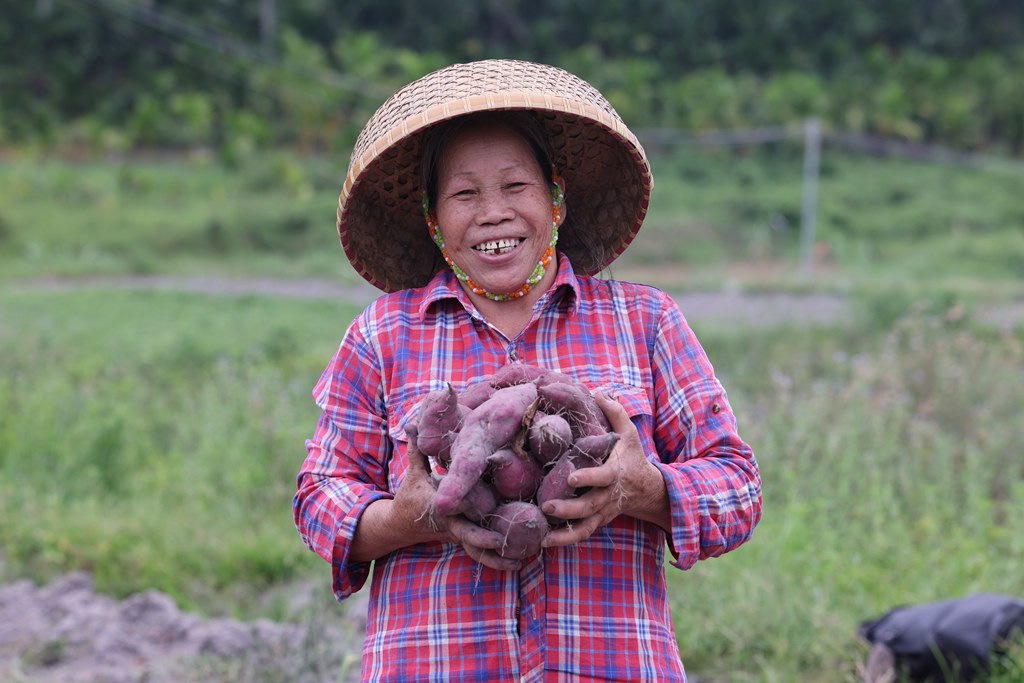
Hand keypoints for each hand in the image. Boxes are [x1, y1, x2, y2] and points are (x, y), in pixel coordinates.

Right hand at [398, 426, 519, 570]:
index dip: (469, 503)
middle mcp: (450, 522)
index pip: (455, 503)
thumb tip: (413, 422)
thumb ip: (418, 448)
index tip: (484, 503)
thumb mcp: (413, 471)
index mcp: (438, 505)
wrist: (401, 525)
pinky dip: (498, 562)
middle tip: (503, 540)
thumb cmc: (410, 494)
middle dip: (483, 537)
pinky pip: (481, 555)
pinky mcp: (465, 541)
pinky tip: (519, 564)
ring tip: (521, 559)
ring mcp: (458, 534)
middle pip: (467, 532)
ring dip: (497, 557)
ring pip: (476, 549)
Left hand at [541, 392, 668, 547]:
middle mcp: (607, 496)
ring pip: (583, 527)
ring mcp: (602, 512)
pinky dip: (564, 541)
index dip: (588, 477)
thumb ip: (615, 412)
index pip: (602, 477)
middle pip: (588, 507)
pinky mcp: (596, 522)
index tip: (571, 477)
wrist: (647, 490)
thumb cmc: (631, 456)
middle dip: (568, 509)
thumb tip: (598, 390)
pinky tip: (542, 542)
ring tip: (540, 536)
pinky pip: (580, 534)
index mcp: (614, 473)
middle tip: (546, 506)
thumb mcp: (629, 433)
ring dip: (563, 535)